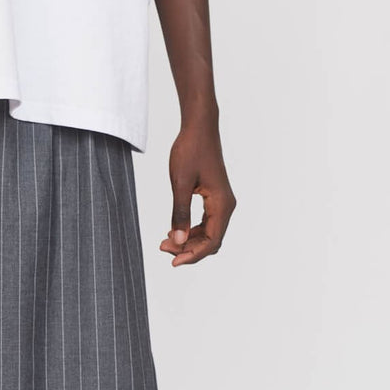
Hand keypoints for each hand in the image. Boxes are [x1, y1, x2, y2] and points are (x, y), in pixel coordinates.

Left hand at [160, 120, 236, 266]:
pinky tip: (174, 231)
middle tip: (163, 249)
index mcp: (222, 204)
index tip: (173, 261)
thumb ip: (179, 213)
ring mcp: (221, 202)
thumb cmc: (190, 151)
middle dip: (188, 249)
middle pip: (211, 240)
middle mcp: (226, 205)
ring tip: (165, 243)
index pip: (212, 241)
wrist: (199, 128)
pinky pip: (206, 222)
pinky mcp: (214, 197)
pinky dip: (191, 230)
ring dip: (188, 241)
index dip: (193, 255)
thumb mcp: (180, 184)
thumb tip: (176, 241)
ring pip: (208, 233)